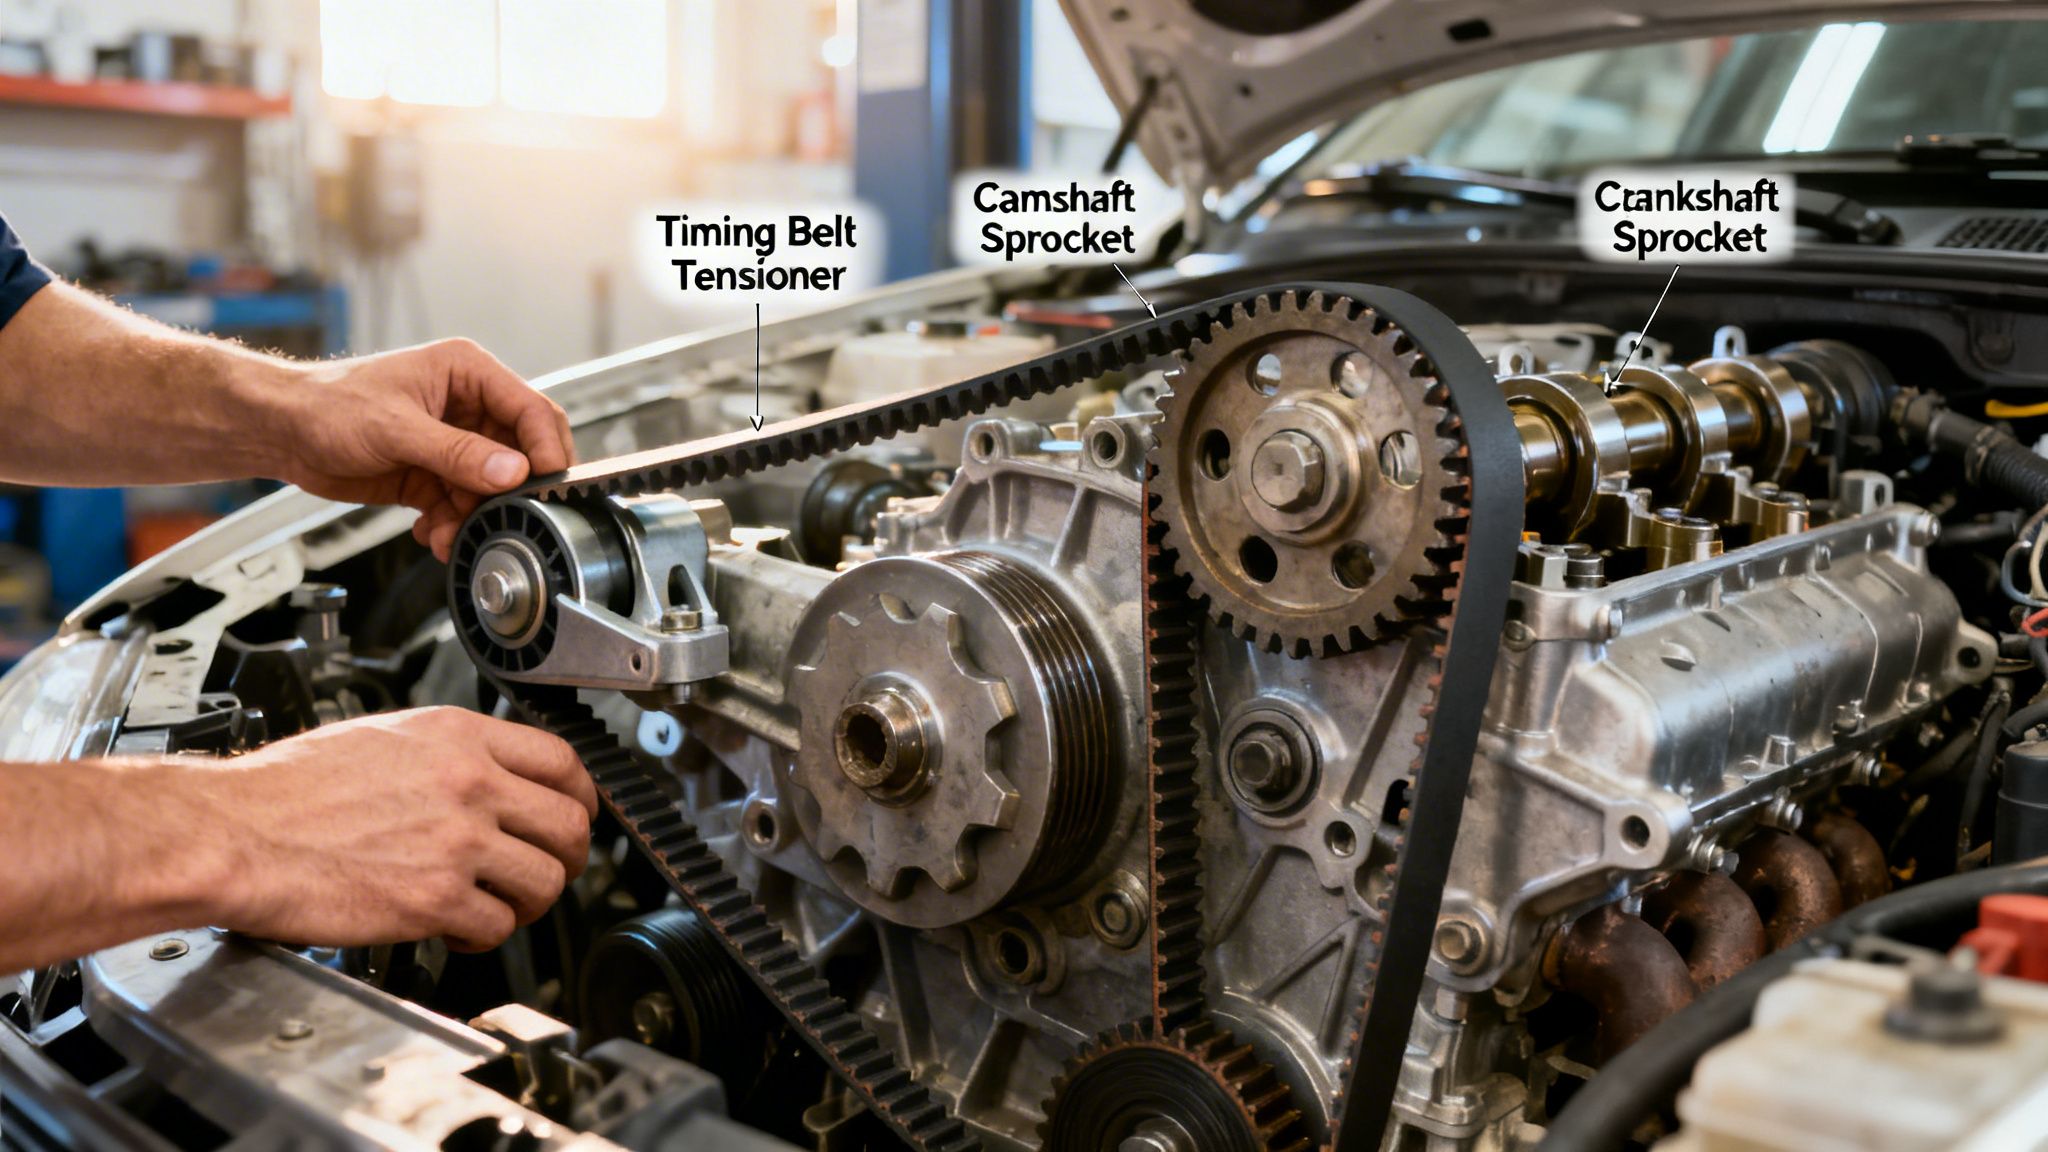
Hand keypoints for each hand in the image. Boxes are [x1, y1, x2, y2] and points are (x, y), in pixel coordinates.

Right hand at [191, 707, 596, 951]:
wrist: (234, 831)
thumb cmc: (286, 790)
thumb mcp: (382, 737)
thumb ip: (448, 754)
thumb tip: (487, 773)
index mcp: (458, 737)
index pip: (563, 762)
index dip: (580, 796)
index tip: (574, 814)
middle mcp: (469, 784)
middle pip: (570, 826)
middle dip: (567, 857)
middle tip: (546, 871)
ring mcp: (457, 842)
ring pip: (545, 881)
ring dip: (528, 904)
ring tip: (496, 906)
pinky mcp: (435, 898)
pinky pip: (497, 928)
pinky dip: (483, 938)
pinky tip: (455, 930)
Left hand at [275, 339, 574, 561]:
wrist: (281, 432)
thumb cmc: (326, 405)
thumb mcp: (396, 428)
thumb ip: (458, 452)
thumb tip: (512, 471)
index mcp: (467, 373)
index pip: (531, 410)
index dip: (546, 450)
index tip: (547, 485)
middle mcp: (467, 406)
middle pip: (519, 454)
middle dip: (508, 491)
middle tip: (502, 516)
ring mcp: (453, 442)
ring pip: (491, 488)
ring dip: (476, 516)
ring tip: (452, 533)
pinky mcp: (435, 474)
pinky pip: (463, 505)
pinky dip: (453, 525)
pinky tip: (434, 534)